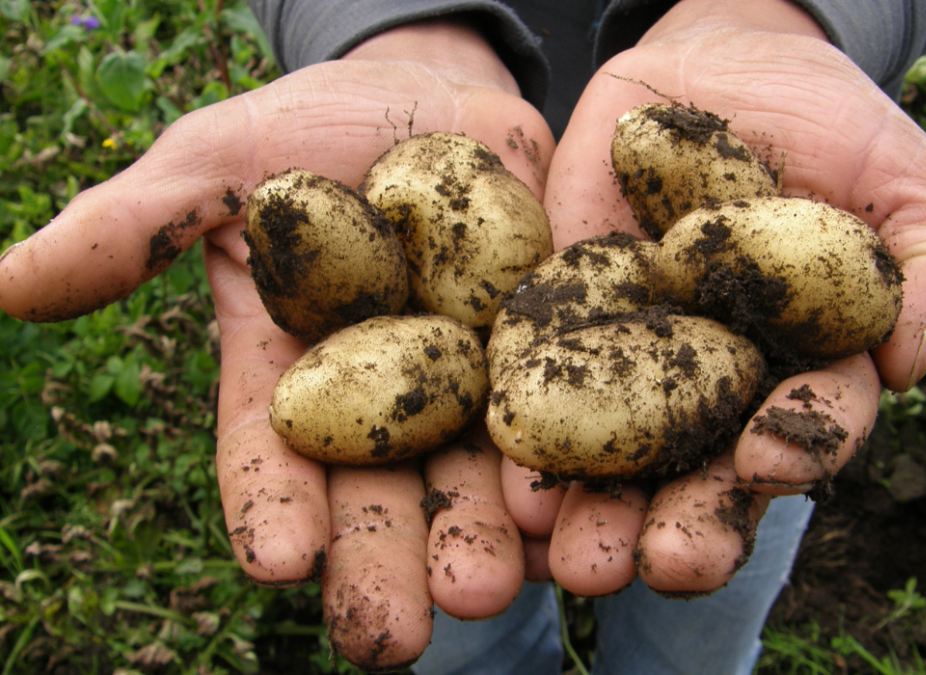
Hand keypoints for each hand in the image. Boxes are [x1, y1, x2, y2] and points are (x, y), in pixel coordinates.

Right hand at [0, 19, 552, 669]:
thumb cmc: (309, 132)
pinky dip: (575, 470)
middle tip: (397, 635)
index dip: (272, 507)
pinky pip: (569, 415)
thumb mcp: (217, 163)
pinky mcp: (551, 353)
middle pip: (383, 495)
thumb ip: (133, 227)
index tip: (278, 562)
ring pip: (480, 478)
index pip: (273, 456)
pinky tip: (582, 522)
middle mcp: (386, 402)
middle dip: (388, 563)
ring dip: (489, 541)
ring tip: (497, 593)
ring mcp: (474, 384)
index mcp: (297, 378)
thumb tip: (6, 282)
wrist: (432, 101)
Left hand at [501, 0, 925, 596]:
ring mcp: (635, 355)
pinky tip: (506, 475)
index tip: (765, 461)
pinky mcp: (564, 314)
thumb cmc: (835, 126)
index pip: (808, 426)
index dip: (795, 446)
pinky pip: (539, 373)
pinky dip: (526, 423)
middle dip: (686, 521)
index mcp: (805, 370)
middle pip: (704, 469)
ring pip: (617, 451)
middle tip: (661, 564)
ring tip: (571, 561)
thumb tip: (916, 355)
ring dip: (595, 508)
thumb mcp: (902, 179)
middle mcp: (716, 384)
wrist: (726, 63)